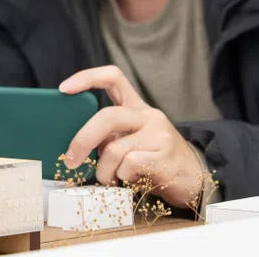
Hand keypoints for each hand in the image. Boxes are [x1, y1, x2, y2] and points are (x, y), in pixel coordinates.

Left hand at [59, 65, 203, 207]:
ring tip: (110, 179)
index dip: (86, 78)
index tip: (64, 88)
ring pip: (113, 149)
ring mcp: (158, 134)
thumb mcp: (132, 140)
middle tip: (71, 160)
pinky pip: (128, 165)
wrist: (194, 180)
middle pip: (106, 117)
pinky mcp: (164, 155)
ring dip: (104, 171)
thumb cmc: (154, 161)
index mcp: (137, 107)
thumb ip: (110, 135)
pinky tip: (131, 181)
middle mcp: (149, 115)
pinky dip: (122, 178)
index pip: (113, 77)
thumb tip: (76, 146)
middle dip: (82, 140)